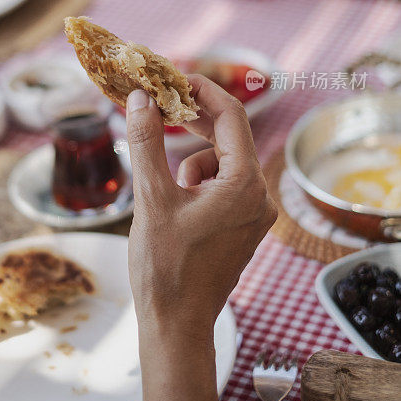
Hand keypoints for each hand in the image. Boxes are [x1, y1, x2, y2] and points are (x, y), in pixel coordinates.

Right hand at [126, 76, 276, 341]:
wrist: (176, 325)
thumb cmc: (165, 267)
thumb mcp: (151, 198)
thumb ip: (147, 142)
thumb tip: (141, 99)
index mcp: (244, 184)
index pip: (231, 116)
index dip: (202, 90)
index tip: (173, 76)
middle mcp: (259, 195)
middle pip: (229, 136)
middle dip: (193, 119)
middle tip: (160, 105)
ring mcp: (255, 212)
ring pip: (221, 162)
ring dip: (191, 161)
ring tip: (166, 194)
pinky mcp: (244, 225)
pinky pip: (222, 185)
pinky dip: (197, 183)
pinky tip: (177, 208)